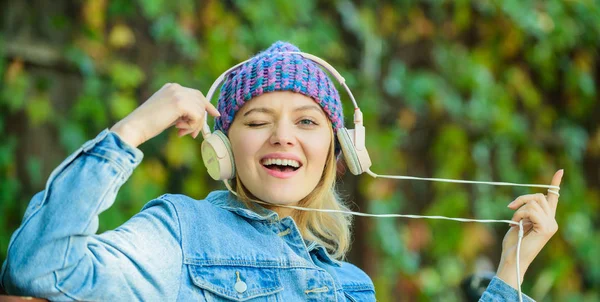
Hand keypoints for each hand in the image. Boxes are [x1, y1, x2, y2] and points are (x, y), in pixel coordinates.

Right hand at [110, 83, 219, 147]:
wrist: (135, 126)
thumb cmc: (149, 124)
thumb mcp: (169, 113)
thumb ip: (183, 111)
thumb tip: (199, 118)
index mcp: (172, 88)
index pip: (196, 94)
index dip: (207, 105)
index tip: (216, 114)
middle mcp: (176, 87)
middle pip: (200, 101)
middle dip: (200, 119)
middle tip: (192, 134)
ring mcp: (178, 93)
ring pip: (200, 110)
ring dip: (194, 125)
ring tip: (181, 131)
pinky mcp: (180, 103)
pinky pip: (197, 116)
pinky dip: (191, 126)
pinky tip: (178, 128)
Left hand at [496, 169, 563, 288]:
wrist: (513, 258)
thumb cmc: (513, 243)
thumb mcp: (519, 222)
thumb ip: (526, 211)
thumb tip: (526, 201)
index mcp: (547, 219)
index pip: (553, 198)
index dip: (555, 184)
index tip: (560, 171)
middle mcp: (552, 221)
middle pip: (539, 196)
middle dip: (523, 198)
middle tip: (510, 207)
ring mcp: (551, 225)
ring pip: (534, 202)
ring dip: (519, 209)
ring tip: (514, 221)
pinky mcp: (546, 228)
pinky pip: (531, 211)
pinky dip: (520, 214)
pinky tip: (516, 224)